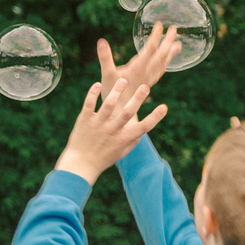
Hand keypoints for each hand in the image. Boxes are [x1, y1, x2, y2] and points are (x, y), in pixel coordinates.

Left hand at [53, 32, 177, 182]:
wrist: (80, 164)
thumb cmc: (103, 158)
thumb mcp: (122, 152)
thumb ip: (133, 140)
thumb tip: (144, 129)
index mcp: (123, 139)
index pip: (144, 127)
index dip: (155, 117)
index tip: (164, 107)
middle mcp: (112, 130)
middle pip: (128, 113)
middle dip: (138, 99)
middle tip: (145, 87)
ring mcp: (98, 124)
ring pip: (108, 104)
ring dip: (116, 91)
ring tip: (123, 80)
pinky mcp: (85, 119)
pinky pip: (89, 103)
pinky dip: (93, 93)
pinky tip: (97, 84)